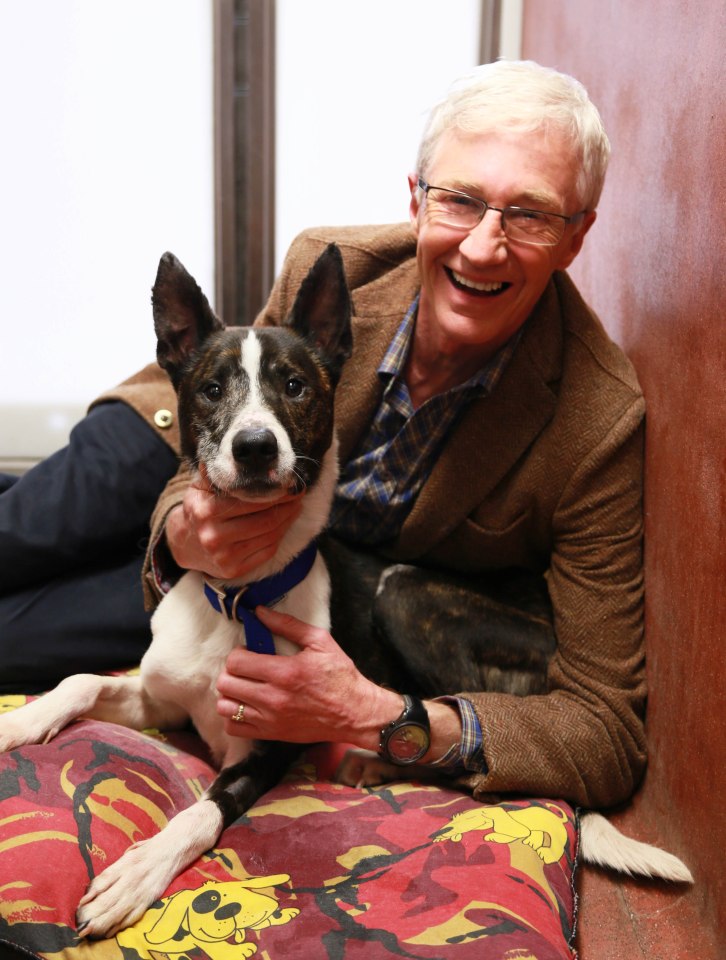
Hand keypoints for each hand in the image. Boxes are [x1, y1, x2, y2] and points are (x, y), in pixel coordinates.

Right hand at [166, 467, 302, 579]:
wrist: (184, 543)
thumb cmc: (199, 509)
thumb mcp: (200, 488)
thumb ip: (216, 473)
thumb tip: (232, 455)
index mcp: (206, 511)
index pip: (251, 501)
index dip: (276, 492)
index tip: (290, 484)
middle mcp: (214, 536)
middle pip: (265, 520)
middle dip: (287, 506)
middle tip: (298, 494)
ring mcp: (224, 556)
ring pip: (269, 536)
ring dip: (288, 520)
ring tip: (296, 506)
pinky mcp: (234, 570)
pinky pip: (267, 550)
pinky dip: (280, 536)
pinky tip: (285, 524)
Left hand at [215, 606, 401, 748]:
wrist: (355, 712)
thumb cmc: (340, 676)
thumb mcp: (320, 642)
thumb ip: (288, 624)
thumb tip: (260, 612)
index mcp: (284, 672)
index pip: (236, 662)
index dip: (238, 653)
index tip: (249, 652)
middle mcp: (273, 698)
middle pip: (226, 684)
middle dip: (231, 671)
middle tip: (246, 668)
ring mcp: (270, 719)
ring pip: (225, 707)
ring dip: (230, 694)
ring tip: (244, 687)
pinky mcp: (271, 734)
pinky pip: (234, 728)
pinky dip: (234, 717)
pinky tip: (247, 706)